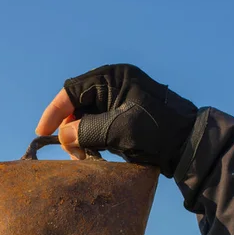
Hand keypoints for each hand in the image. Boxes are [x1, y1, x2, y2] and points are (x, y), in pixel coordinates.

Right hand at [36, 64, 197, 176]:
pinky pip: (99, 127)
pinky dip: (93, 140)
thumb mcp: (118, 129)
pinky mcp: (125, 118)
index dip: (55, 111)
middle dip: (70, 128)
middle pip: (78, 105)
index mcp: (114, 78)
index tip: (43, 131)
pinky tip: (94, 154)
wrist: (190, 145)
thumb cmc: (157, 131)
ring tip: (84, 156)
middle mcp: (115, 86)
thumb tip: (63, 137)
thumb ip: (87, 131)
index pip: (73, 90)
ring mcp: (121, 102)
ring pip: (87, 118)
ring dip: (81, 137)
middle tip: (72, 152)